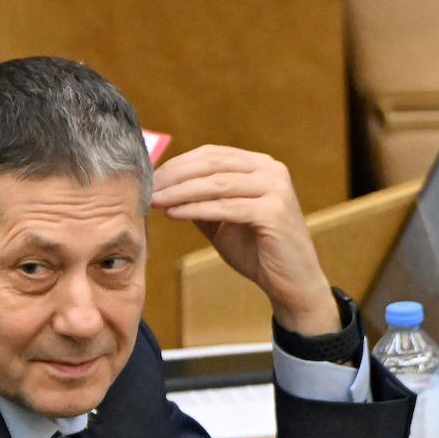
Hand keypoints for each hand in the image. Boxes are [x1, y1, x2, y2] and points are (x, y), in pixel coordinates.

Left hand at [151, 145, 337, 334]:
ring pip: (217, 183)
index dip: (178, 163)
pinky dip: (196, 209)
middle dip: (175, 175)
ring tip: (154, 200)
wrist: (290, 283)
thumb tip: (164, 192)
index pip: (212, 154)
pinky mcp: (273, 212)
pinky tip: (173, 214)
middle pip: (212, 163)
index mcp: (260, 166)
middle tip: (148, 187)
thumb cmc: (257, 252)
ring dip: (181, 191)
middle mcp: (271, 170)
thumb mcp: (223, 222)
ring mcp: (275, 188)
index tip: (151, 177)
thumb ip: (201, 204)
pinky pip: (226, 207)